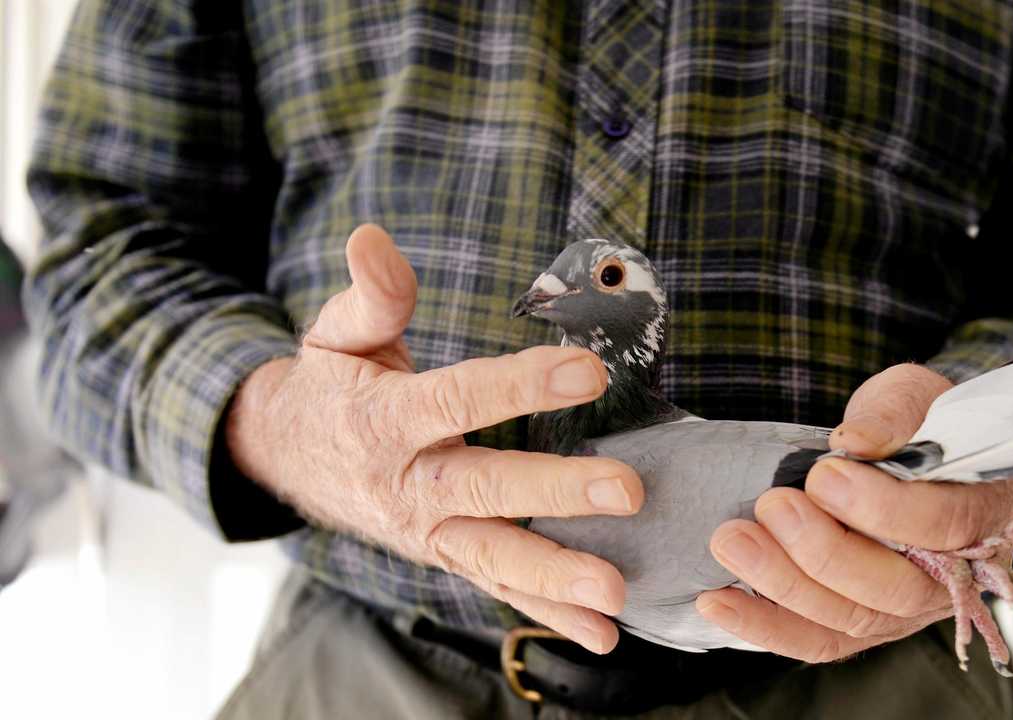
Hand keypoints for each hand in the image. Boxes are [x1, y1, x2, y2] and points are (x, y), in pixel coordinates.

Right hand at [226, 225, 643, 653]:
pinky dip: (546, 613)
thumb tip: (371, 237)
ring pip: (493, 556)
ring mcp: (426, 531)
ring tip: (615, 594)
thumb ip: (371, 294)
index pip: (457, 400)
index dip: (520, 385)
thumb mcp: (339, 333)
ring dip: (555, 577)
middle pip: (483, 489)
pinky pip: (496, 586)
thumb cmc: (331, 385)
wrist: (287, 457)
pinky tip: (602, 634)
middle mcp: (407, 485)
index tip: (588, 370)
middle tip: (624, 492)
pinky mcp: (444, 555)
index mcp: (383, 420)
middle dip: (554, 493)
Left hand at [696, 364, 1012, 662]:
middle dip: (824, 552)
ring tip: (732, 540)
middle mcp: (959, 576)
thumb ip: (892, 414)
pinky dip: (765, 625)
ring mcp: (910, 609)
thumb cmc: (920, 423)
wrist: (909, 450)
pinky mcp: (864, 624)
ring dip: (784, 586)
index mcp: (990, 510)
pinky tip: (718, 600)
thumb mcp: (913, 395)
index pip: (945, 525)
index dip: (883, 508)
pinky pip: (818, 640)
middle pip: (897, 589)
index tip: (824, 476)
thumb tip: (854, 442)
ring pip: (852, 620)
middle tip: (773, 505)